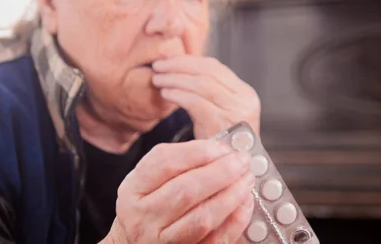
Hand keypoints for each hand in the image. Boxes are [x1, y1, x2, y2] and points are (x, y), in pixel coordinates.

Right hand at [104, 140, 254, 243]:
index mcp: (133, 189)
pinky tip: (244, 204)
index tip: (223, 147)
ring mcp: (162, 241)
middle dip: (222, 172)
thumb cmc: (147, 206)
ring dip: (231, 195)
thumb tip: (220, 151)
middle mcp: (143, 217)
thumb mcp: (148, 180)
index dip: (199, 152)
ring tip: (246, 180)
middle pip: (186, 190)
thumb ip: (178, 162)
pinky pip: (215, 241)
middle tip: (242, 161)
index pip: (165, 163)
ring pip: (202, 217)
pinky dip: (235, 221)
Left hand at [152, 56, 260, 138]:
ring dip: (176, 79)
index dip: (189, 61)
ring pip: (202, 84)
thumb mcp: (218, 112)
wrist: (232, 175)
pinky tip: (165, 94)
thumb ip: (206, 92)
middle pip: (208, 72)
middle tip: (158, 66)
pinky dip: (178, 95)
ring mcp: (237, 111)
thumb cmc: (219, 144)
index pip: (215, 67)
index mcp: (245, 92)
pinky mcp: (224, 123)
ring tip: (157, 79)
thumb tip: (177, 68)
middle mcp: (245, 99)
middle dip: (179, 66)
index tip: (168, 60)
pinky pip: (196, 102)